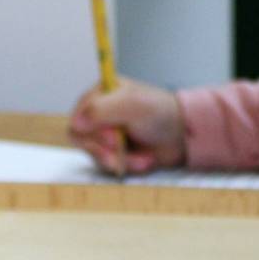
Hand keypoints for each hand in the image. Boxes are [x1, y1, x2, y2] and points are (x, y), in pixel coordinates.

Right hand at [68, 77, 186, 174]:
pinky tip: (142, 159)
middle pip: (81, 138)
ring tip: (141, 157)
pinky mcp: (111, 152)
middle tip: (123, 147)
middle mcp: (98, 114)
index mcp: (100, 94)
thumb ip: (101, 109)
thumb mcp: (133, 105)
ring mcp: (104, 134)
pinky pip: (106, 165)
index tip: (113, 137)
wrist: (182, 136)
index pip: (78, 116)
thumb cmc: (161, 113)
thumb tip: (76, 122)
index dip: (92, 131)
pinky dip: (126, 165)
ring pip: (93, 154)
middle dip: (105, 148)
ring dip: (118, 159)